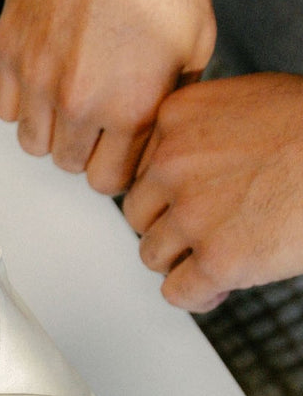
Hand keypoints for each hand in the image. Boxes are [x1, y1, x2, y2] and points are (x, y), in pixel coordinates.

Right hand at [0, 0, 214, 194]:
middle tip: (97, 122)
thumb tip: (155, 129)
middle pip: (69, 165)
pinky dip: (23, 104)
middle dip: (85, 149)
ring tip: (69, 103)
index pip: (108, 181)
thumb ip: (173, 97)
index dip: (116, 168)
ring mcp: (39, 79)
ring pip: (33, 144)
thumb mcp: (196, 40)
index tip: (118, 155)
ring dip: (52, 130)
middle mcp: (80, 101)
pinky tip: (44, 83)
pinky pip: (6, 109)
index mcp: (130, 105)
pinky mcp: (11, 54)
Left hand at [122, 74, 302, 310]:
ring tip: (226, 252)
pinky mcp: (217, 259)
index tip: (196, 199)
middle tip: (214, 228)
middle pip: (140, 214)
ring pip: (153, 255)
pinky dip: (198, 294)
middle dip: (172, 226)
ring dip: (184, 260)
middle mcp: (173, 163)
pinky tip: (222, 285)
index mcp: (178, 116)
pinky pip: (177, 292)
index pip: (143, 169)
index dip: (169, 192)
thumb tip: (170, 175)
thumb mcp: (254, 102)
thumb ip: (204, 133)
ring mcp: (193, 213)